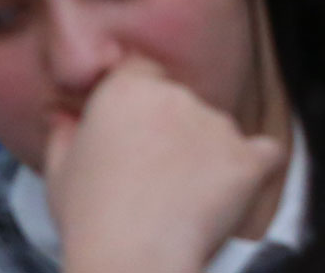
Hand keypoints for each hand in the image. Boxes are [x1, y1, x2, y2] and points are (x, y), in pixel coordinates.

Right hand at [45, 55, 285, 272]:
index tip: (132, 130)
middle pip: (182, 102)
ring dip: (206, 154)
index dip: (138, 99)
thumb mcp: (59, 173)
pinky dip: (254, 166)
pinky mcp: (247, 157)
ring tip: (178, 200)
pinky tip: (233, 189)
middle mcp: (178, 97)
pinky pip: (265, 152)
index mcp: (127, 92)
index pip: (142, 71)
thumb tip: (63, 114)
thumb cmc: (88, 220)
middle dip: (171, 131)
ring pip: (218, 130)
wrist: (130, 260)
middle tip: (151, 175)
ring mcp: (218, 126)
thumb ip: (64, 133)